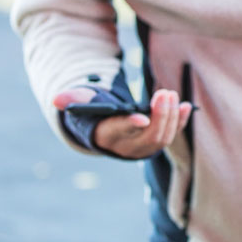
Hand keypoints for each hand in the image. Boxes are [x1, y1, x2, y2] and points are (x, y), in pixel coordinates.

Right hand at [54, 87, 190, 158]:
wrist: (106, 133)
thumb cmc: (94, 114)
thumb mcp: (83, 106)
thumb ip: (72, 101)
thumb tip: (55, 99)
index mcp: (108, 136)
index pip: (121, 133)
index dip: (131, 126)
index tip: (142, 117)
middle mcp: (128, 147)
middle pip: (148, 137)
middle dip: (159, 116)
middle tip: (164, 94)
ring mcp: (145, 148)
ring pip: (162, 138)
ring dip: (170, 117)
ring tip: (171, 94)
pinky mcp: (157, 142)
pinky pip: (172, 134)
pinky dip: (180, 121)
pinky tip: (186, 106)